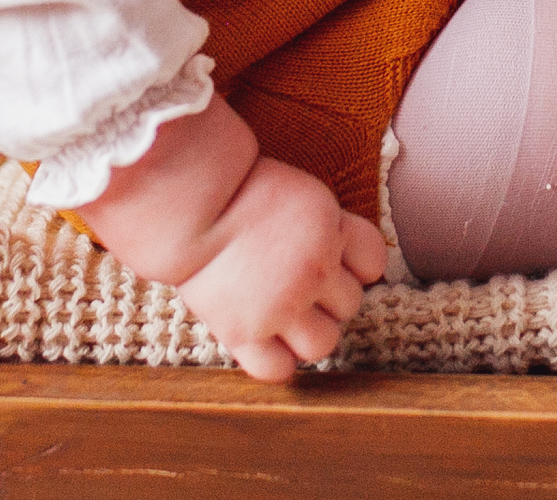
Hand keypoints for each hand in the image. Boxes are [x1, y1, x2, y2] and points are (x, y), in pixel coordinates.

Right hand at [175, 153, 383, 379]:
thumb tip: (344, 252)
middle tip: (296, 278)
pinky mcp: (244, 332)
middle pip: (350, 304)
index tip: (333, 255)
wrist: (183, 201)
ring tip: (284, 312)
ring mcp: (280, 306)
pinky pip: (278, 369)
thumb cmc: (232, 186)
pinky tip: (263, 339)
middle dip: (328, 294)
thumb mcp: (296, 189)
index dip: (354, 260)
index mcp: (327, 226)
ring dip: (309, 332)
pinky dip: (276, 361)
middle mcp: (313, 270)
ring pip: (324, 343)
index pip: (373, 261)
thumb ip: (324, 224)